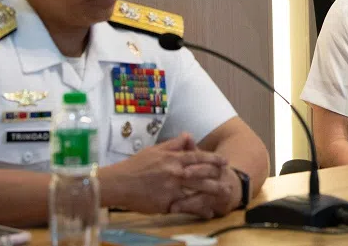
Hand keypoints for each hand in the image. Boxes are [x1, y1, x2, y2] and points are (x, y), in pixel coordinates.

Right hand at [99, 133, 228, 216]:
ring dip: (213, 192)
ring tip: (226, 193)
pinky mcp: (166, 204)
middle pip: (202, 174)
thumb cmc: (135, 166)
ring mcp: (172, 189)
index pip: (198, 157)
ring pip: (197, 190)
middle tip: (230, 178)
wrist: (117, 184)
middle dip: (218, 176)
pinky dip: (198, 209)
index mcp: (173, 159)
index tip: (225, 161)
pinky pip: (186, 206)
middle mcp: (175, 173)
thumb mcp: (154, 150)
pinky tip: (208, 212)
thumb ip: (173, 144)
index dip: (213, 159)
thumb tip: (188, 135)